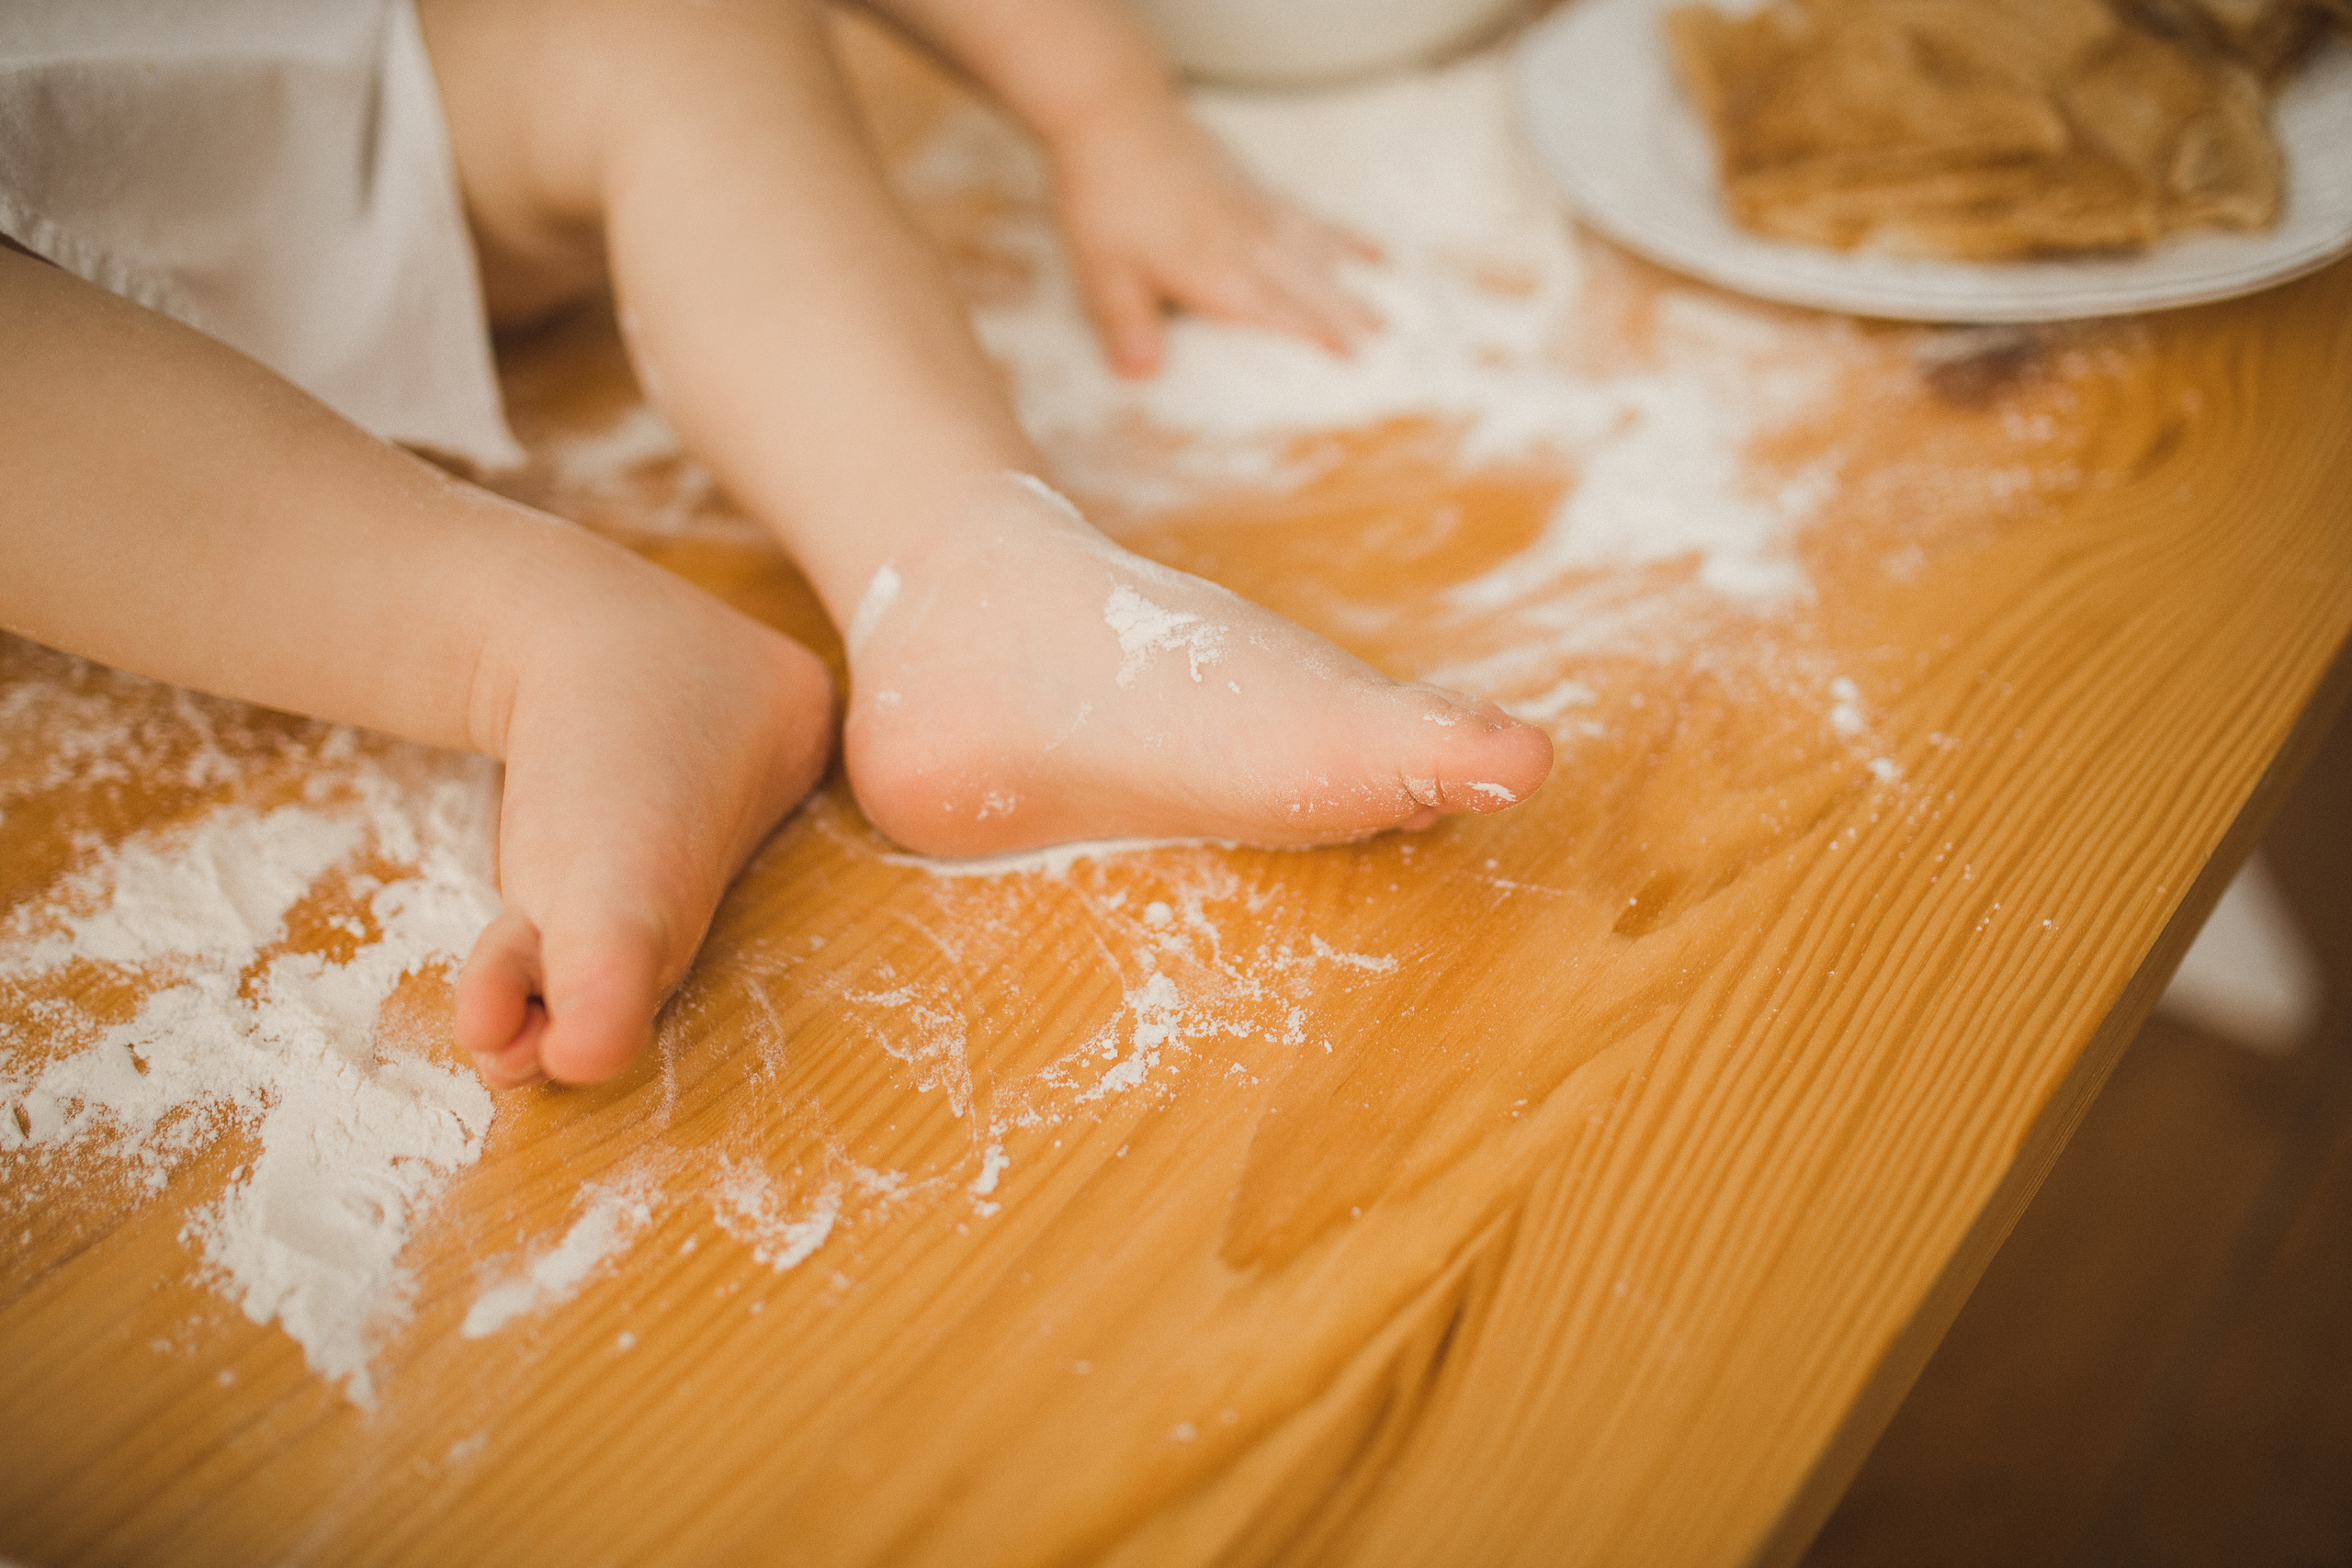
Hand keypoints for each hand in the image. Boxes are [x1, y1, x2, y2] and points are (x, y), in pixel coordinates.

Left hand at [1049, 102, 1381, 377]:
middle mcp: (1248, 243)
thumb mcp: (1104, 271)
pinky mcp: (1254, 185)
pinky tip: (1358, 240)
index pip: (1278, 313)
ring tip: (1392, 290)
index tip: (1356, 358)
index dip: (1318, 336)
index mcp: (1217, 273)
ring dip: (1354, 273)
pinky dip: (1338, 232)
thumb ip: (1127, 325)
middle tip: (1392, 335)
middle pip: (1311, 282)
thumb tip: (1141, 378)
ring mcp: (1256, 210)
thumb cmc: (1106, 195)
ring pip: (1319, 247)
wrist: (1115, 115)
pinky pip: (1309, 214)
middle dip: (1351, 310)